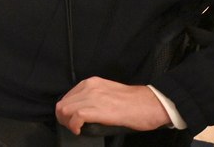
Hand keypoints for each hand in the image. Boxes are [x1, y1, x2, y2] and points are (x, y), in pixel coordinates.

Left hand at [55, 77, 170, 134]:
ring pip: (66, 109)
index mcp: (91, 83)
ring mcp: (93, 97)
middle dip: (63, 118)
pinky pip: (75, 116)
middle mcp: (90, 87)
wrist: (150, 104)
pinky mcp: (98, 109)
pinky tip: (78, 130)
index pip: (68, 96)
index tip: (70, 119)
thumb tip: (83, 109)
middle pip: (64, 103)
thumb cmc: (134, 103)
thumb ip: (94, 97)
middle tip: (71, 127)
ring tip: (75, 129)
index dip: (66, 110)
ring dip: (67, 122)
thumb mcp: (108, 93)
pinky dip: (73, 125)